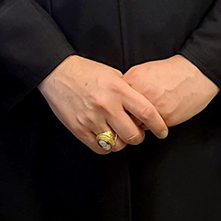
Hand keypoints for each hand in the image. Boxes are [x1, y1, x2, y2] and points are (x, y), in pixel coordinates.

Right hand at [38, 55, 167, 153]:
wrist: (58, 73)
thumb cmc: (86, 72)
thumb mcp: (113, 75)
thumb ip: (128, 91)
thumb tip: (143, 107)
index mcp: (118, 90)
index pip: (146, 112)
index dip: (158, 125)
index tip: (162, 131)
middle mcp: (107, 105)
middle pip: (133, 135)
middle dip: (139, 138)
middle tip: (136, 133)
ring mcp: (92, 118)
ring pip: (117, 145)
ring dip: (121, 142)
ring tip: (117, 133)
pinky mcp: (79, 129)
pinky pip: (100, 148)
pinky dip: (106, 146)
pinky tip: (105, 136)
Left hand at [123, 55, 218, 126]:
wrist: (195, 74)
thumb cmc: (171, 72)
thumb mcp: (144, 71)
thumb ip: (130, 84)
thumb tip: (119, 98)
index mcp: (133, 79)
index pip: (115, 99)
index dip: (116, 105)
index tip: (118, 108)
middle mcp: (141, 93)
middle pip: (122, 113)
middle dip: (124, 117)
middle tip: (127, 118)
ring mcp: (152, 106)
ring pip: (135, 123)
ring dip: (137, 124)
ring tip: (142, 119)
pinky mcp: (164, 118)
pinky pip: (150, 128)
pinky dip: (150, 126)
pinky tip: (155, 119)